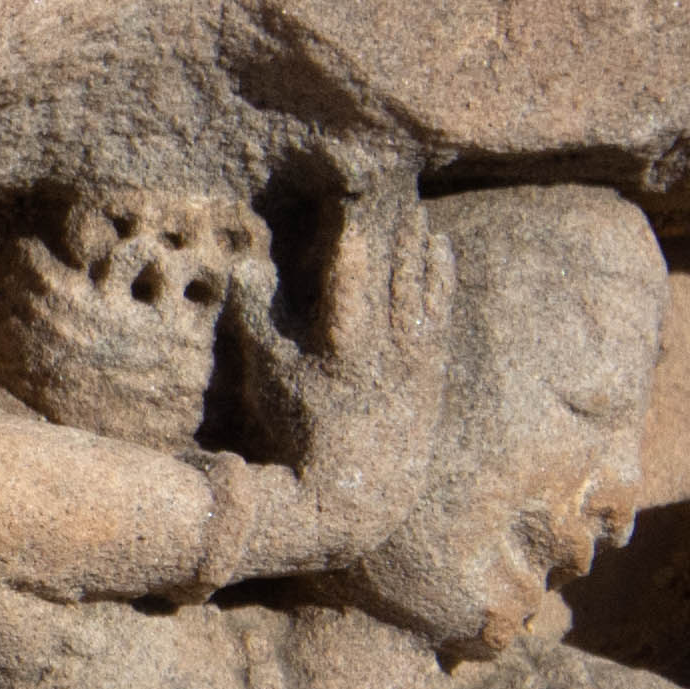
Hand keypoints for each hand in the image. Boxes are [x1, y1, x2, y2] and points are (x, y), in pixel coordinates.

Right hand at [235, 167, 449, 562]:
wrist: (360, 499)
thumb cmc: (303, 440)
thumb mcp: (270, 383)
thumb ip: (257, 323)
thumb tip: (247, 270)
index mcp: (346, 343)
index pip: (352, 269)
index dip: (353, 226)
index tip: (351, 193)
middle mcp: (390, 345)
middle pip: (397, 271)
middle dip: (396, 228)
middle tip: (395, 189)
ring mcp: (417, 358)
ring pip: (424, 286)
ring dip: (422, 246)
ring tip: (419, 211)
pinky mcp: (433, 372)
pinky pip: (442, 311)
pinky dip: (442, 278)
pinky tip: (442, 253)